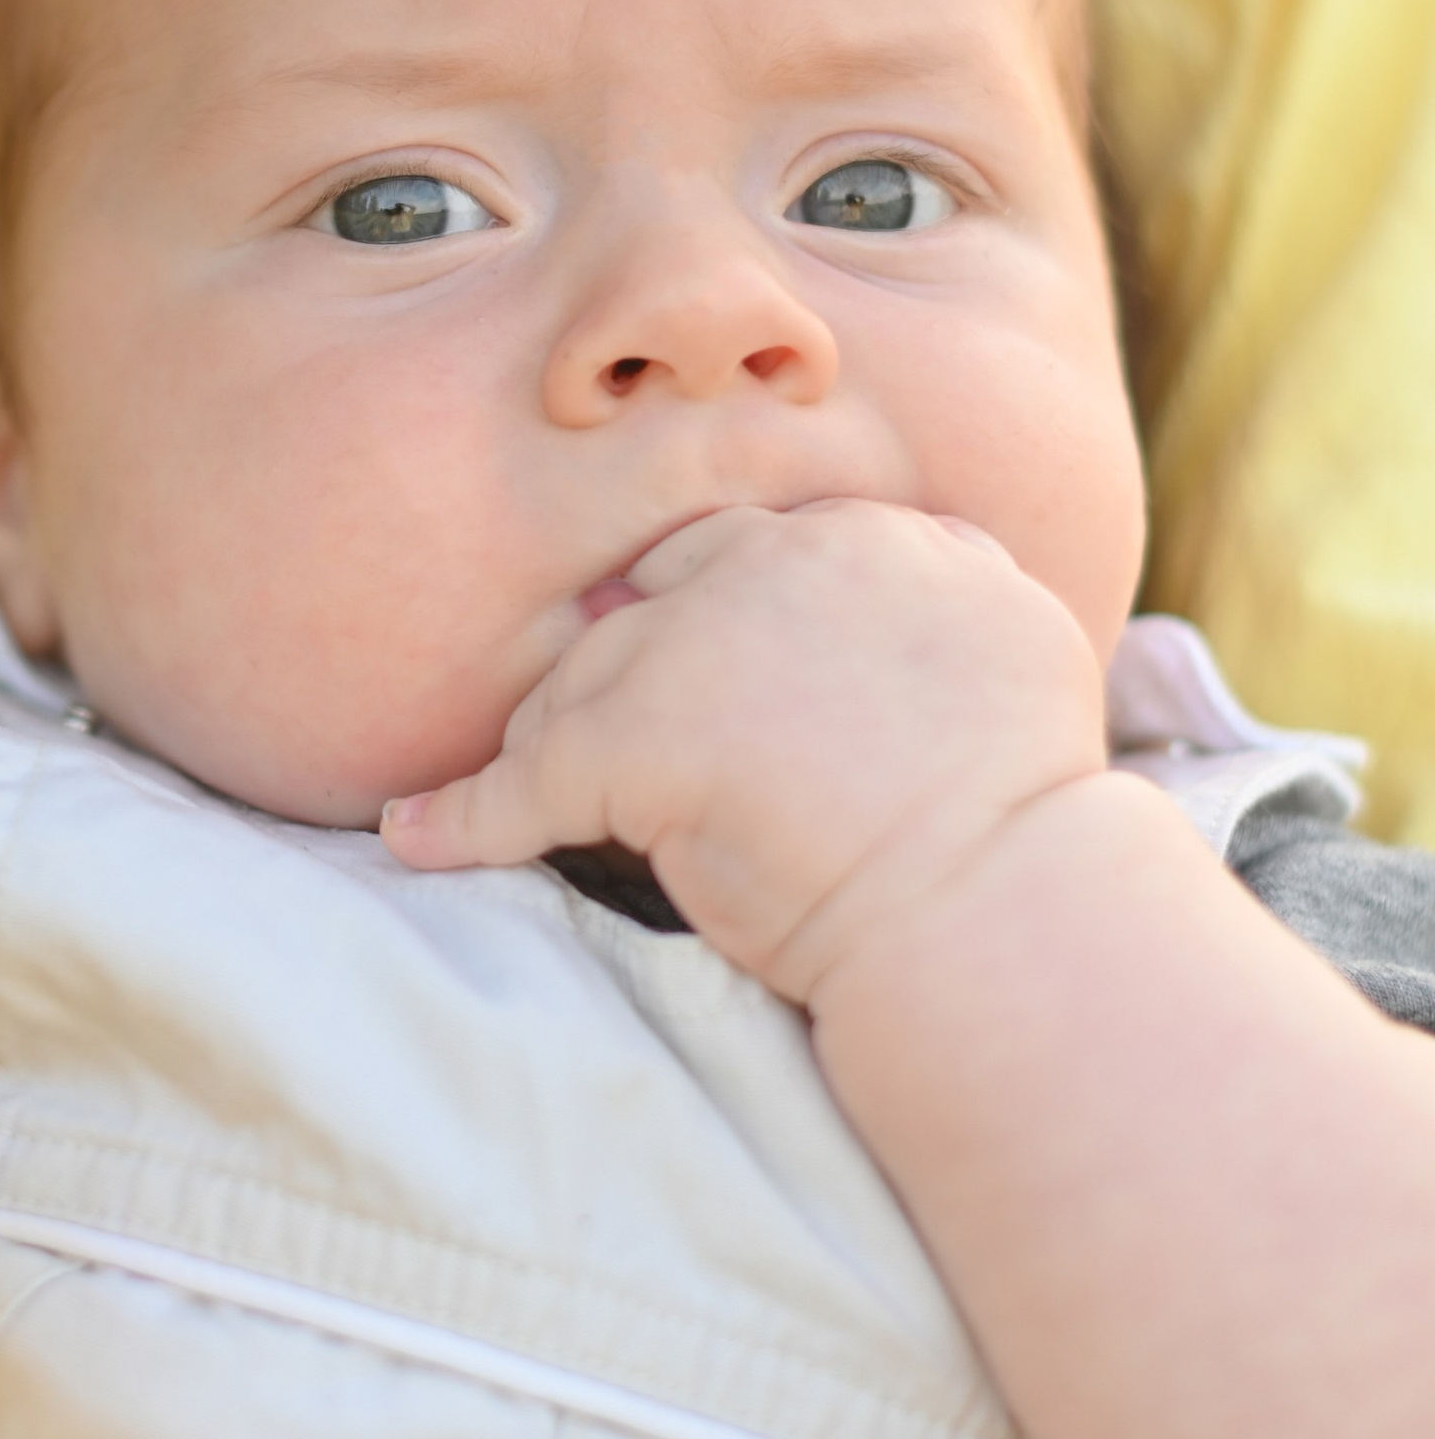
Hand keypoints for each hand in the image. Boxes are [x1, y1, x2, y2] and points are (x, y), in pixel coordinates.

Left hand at [381, 499, 1106, 1003]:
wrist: (999, 903)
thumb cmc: (1018, 810)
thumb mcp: (1018, 638)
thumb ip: (952, 569)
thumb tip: (928, 535)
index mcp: (871, 536)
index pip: (743, 550)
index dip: (702, 609)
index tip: (685, 663)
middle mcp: (776, 563)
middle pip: (649, 600)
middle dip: (617, 661)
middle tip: (591, 725)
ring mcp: (697, 644)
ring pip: (582, 682)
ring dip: (548, 737)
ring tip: (507, 783)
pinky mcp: (636, 739)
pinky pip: (527, 781)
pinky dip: (466, 817)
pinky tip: (420, 837)